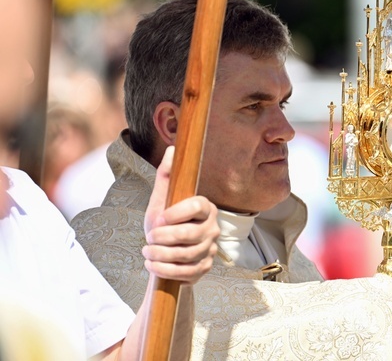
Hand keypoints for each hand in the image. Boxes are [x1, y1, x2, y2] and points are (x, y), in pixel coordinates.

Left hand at [142, 146, 219, 282]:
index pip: (198, 205)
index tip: (158, 219)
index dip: (176, 213)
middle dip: (162, 238)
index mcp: (205, 208)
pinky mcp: (205, 267)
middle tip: (149, 238)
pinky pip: (187, 272)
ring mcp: (211, 249)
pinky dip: (165, 270)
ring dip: (160, 255)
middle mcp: (213, 227)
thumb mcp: (160, 201)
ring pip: (187, 255)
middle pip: (190, 234)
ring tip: (147, 252)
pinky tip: (153, 264)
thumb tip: (172, 149)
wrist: (163, 255)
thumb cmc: (163, 224)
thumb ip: (166, 177)